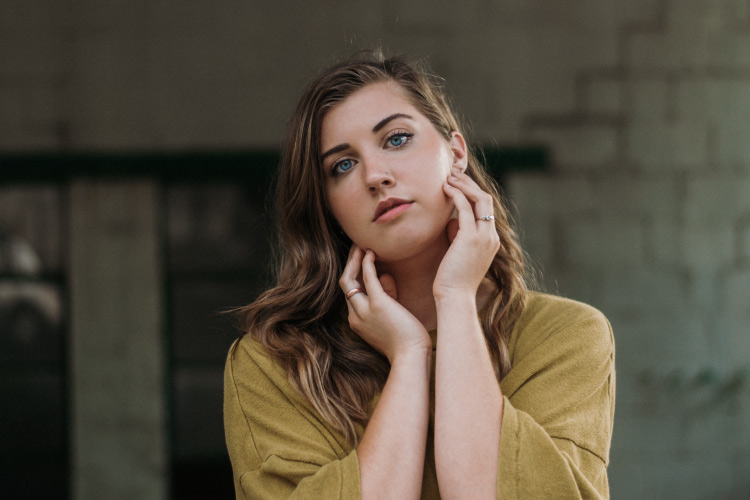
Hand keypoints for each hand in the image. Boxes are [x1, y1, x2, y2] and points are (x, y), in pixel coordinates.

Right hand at [340, 245, 430, 361]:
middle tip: (356, 247)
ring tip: (360, 245)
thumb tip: (384, 275)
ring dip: (354, 260)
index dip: (353, 274)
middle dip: (349, 263)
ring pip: (350, 279)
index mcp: (357, 321)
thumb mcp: (391, 316)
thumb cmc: (406, 341)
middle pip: (346, 284)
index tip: (359, 259)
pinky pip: (367, 278)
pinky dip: (367, 263)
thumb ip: (386, 295)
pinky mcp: (378, 305)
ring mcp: (364, 310)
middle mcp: (355, 315)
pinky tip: (371, 252)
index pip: (350, 293)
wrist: (411, 356)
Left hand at [433, 168, 499, 299]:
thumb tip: (451, 222)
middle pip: (486, 200)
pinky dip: (456, 195)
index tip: (458, 183)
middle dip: (470, 184)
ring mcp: (484, 237)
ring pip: (479, 199)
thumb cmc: (452, 281)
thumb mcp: (459, 254)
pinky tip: (445, 188)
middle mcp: (491, 236)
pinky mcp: (470, 238)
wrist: (455, 298)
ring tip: (448, 176)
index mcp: (491, 241)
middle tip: (453, 173)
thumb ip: (459, 236)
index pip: (486, 209)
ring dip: (464, 185)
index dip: (473, 192)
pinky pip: (465, 208)